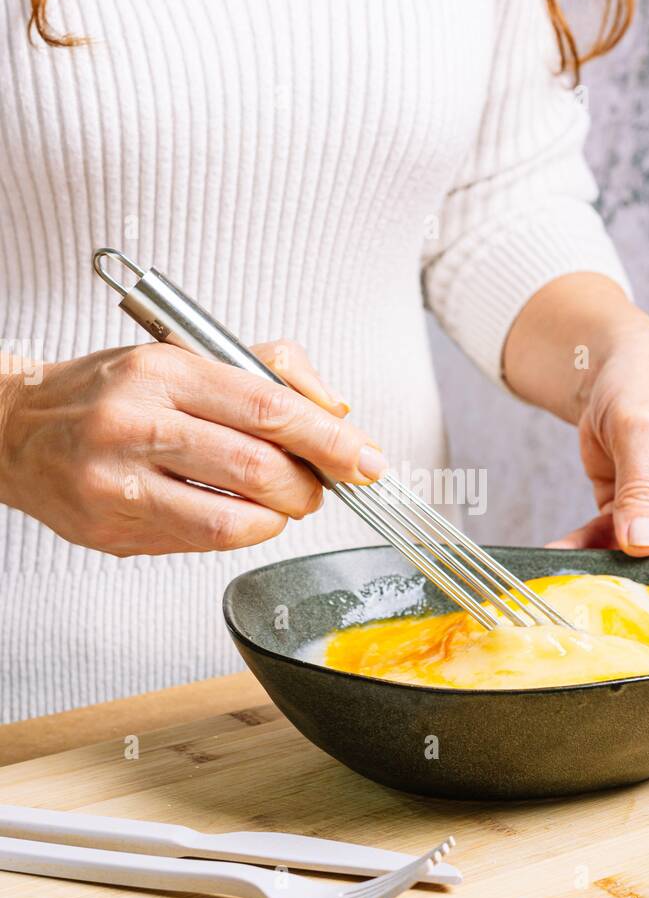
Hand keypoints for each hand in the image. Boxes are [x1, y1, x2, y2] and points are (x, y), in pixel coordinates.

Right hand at [0, 340, 385, 555]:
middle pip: (257, 468)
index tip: (365, 459)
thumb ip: (267, 370)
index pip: (267, 406)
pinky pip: (200, 543)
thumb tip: (335, 412)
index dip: (329, 440)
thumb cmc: (111, 391)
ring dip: (277, 518)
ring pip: (231, 519)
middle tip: (320, 485)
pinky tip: (237, 515)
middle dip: (309, 486)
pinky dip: (238, 532)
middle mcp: (134, 423)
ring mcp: (117, 482)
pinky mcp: (111, 530)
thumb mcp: (184, 354)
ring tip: (280, 503)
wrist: (16, 429)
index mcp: (161, 370)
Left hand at [549, 326, 648, 577]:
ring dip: (622, 577)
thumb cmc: (643, 378)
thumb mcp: (641, 425)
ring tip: (592, 594)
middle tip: (648, 619)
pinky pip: (609, 545)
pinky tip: (559, 563)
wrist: (605, 367)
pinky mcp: (629, 519)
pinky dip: (585, 555)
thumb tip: (645, 544)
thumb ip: (642, 486)